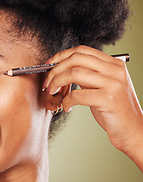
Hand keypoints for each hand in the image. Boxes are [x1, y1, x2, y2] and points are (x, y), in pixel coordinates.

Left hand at [44, 45, 142, 171]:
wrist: (133, 131)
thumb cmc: (114, 110)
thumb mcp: (103, 87)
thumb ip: (88, 76)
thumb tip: (62, 70)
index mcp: (114, 64)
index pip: (83, 51)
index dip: (62, 55)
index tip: (50, 64)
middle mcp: (115, 71)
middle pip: (76, 59)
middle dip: (56, 69)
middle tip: (48, 82)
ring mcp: (113, 84)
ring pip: (74, 74)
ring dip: (57, 83)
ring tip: (53, 92)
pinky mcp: (108, 99)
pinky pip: (77, 95)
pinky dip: (66, 101)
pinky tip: (66, 107)